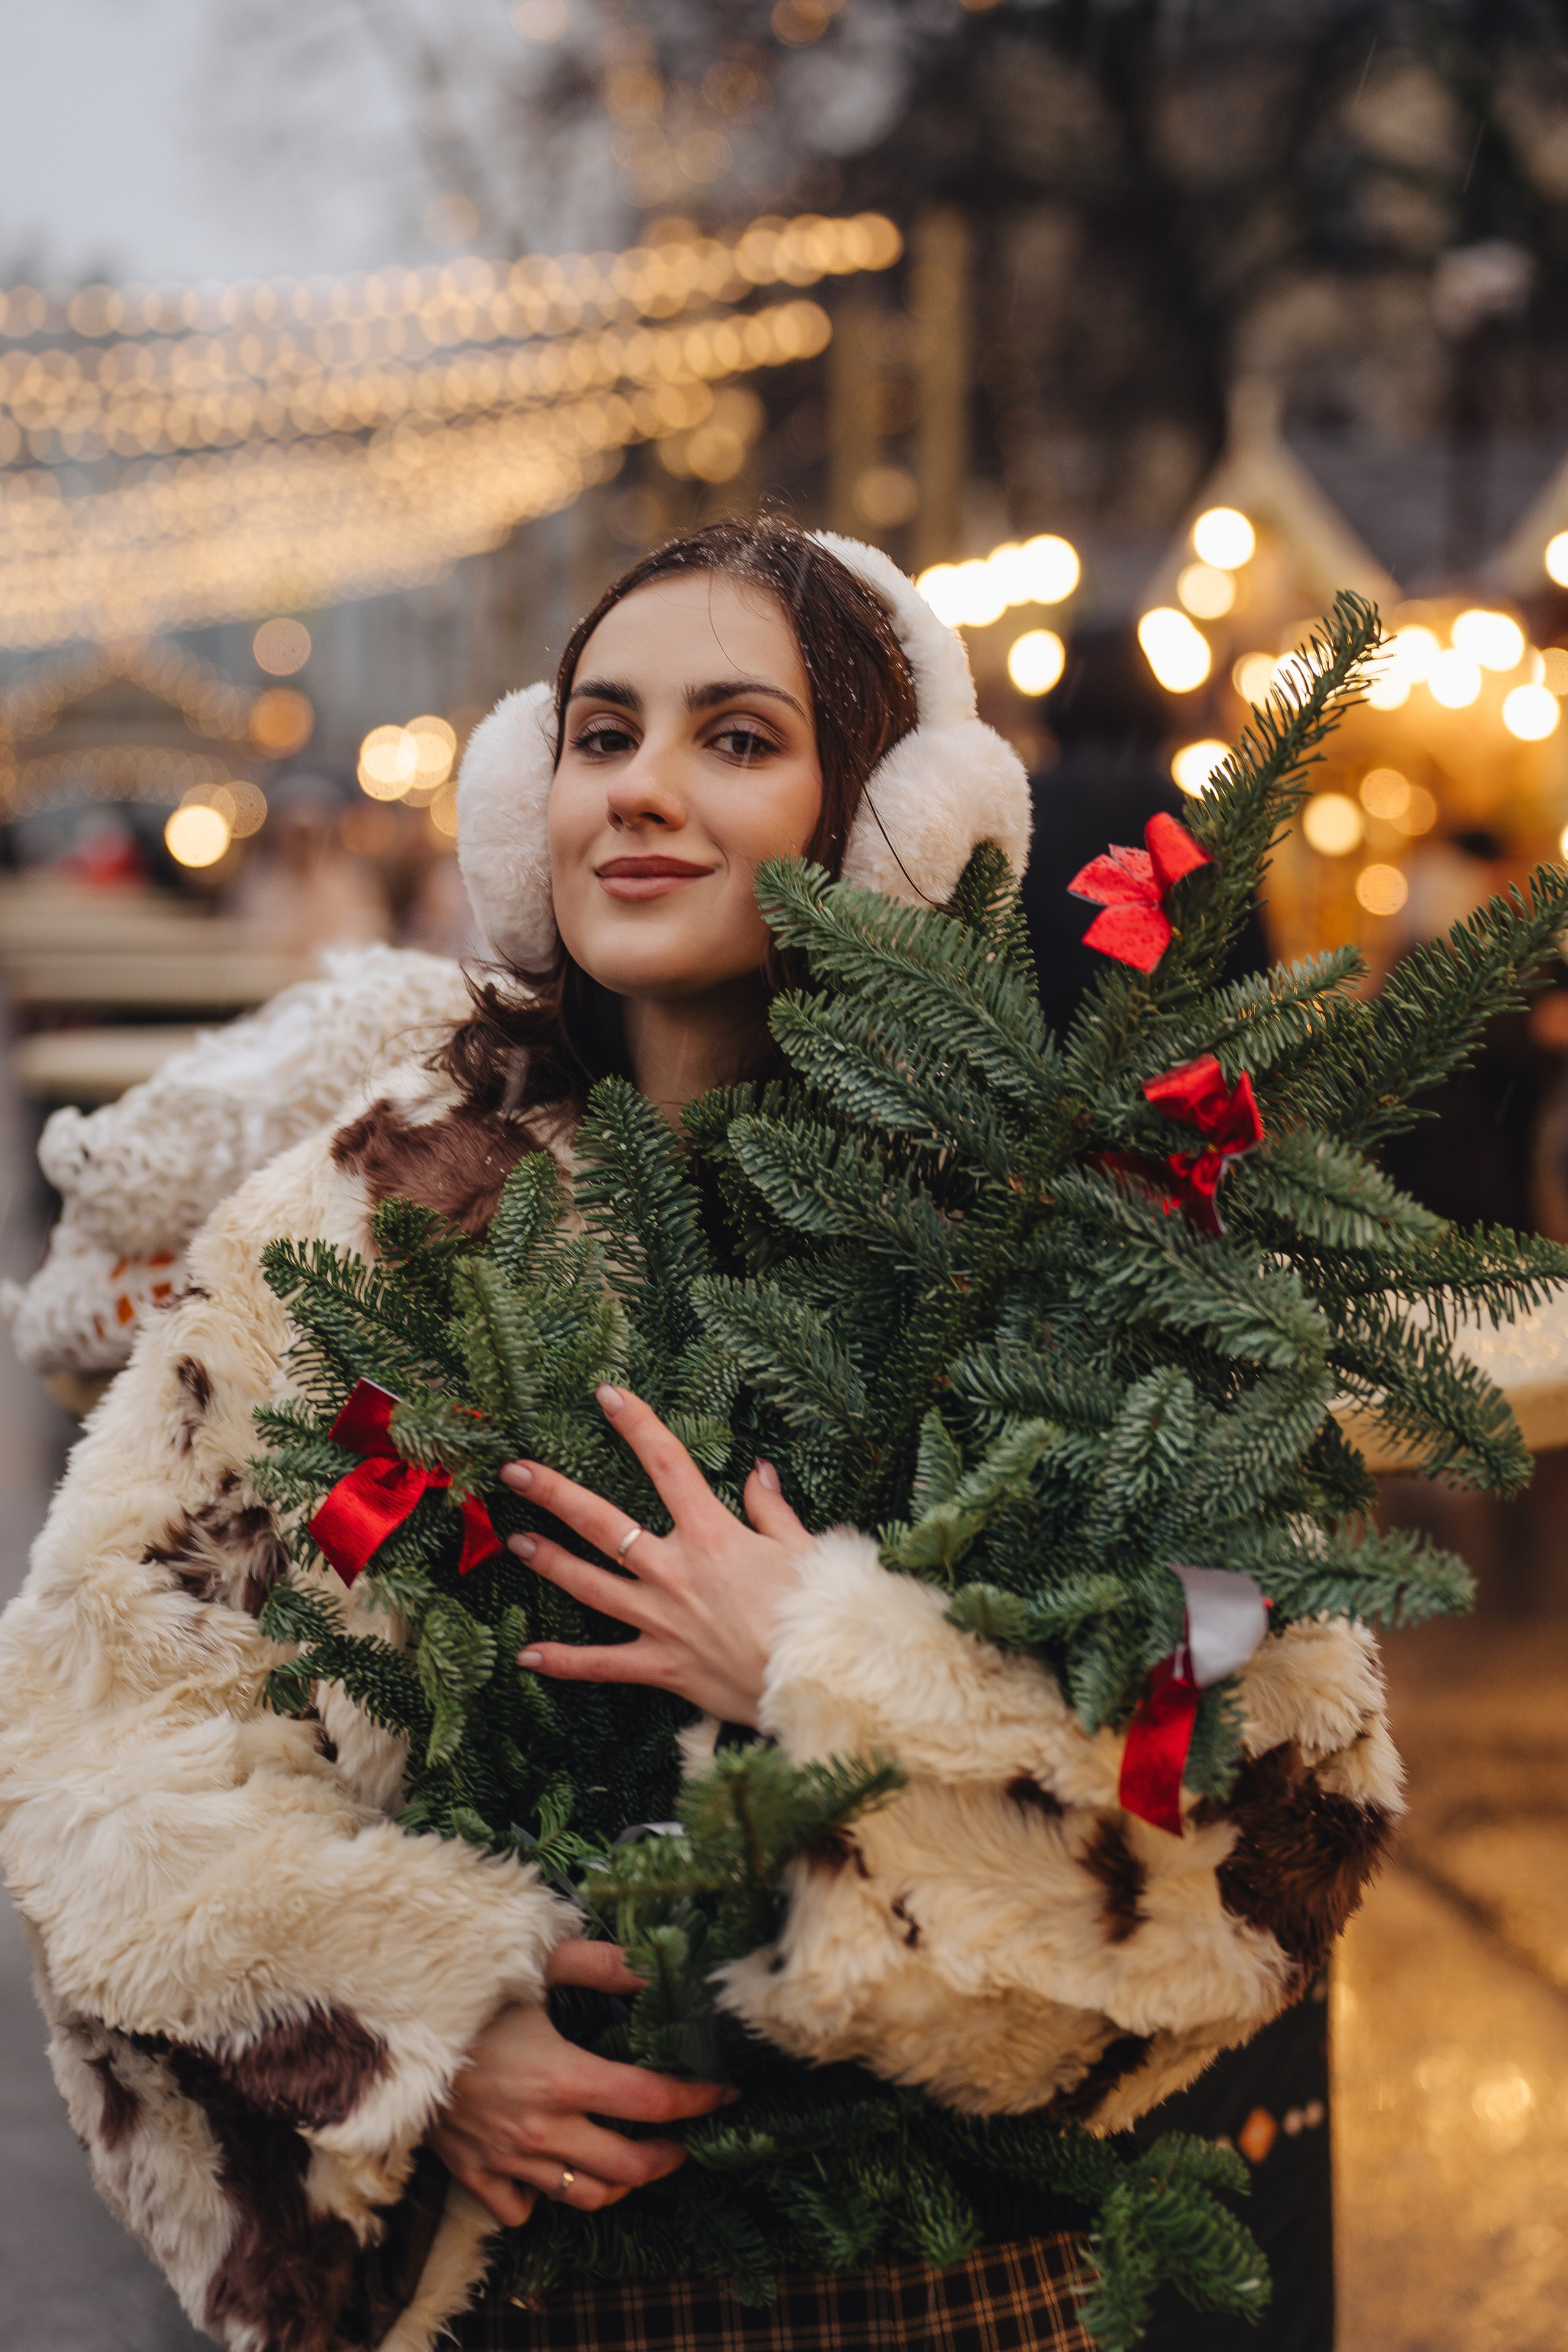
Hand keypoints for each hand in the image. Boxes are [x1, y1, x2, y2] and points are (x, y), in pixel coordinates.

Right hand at [429, 1936, 734, 2227]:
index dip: (698, 2099)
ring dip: (618, 2185)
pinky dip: (544, 2198)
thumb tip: (650, 1966)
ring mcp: (507, 2158)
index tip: (725, 2091)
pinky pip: (521, 2209)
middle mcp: (542, 2129)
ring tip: (633, 2162)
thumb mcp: (533, 1964)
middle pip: (628, 2168)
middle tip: (683, 2138)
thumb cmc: (464, 1993)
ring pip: (582, 2196)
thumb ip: (598, 1964)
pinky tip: (555, 2171)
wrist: (388, 2029)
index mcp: (564, 2077)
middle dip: (667, 2155)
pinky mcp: (474, 2172)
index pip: (652, 2102)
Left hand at [500, 1384, 808, 1725]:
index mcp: (713, 1535)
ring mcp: (662, 1620)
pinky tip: (525, 1656)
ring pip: (590, 1586)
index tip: (606, 1395)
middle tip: (514, 1472)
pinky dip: (564, 1662)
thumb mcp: (804, 1548)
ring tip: (515, 1543)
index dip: (636, 1424)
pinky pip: (602, 1664)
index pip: (667, 1464)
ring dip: (550, 1562)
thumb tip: (757, 1472)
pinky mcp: (662, 1665)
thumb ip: (771, 1510)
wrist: (817, 1680)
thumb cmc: (818, 1613)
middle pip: (603, 1523)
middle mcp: (676, 1572)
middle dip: (554, 1493)